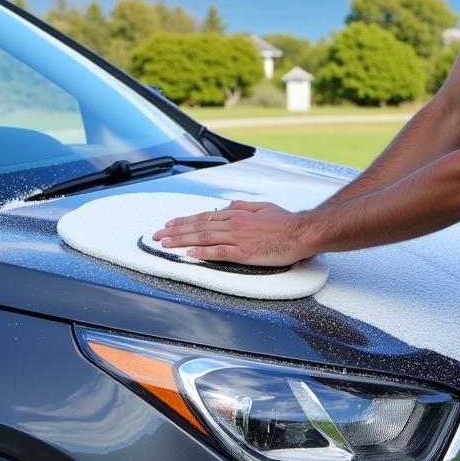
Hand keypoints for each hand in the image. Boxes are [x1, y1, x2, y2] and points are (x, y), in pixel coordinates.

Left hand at [152, 200, 314, 266]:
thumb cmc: (286, 222)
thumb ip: (242, 206)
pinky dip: (202, 253)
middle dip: (174, 230)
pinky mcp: (245, 253)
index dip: (183, 220)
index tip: (169, 224)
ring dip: (181, 241)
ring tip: (165, 244)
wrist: (302, 232)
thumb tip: (226, 207)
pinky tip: (189, 254)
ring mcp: (238, 238)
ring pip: (203, 238)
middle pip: (198, 226)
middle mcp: (234, 224)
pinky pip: (219, 252)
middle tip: (157, 235)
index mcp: (237, 214)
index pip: (204, 217)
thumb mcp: (262, 207)